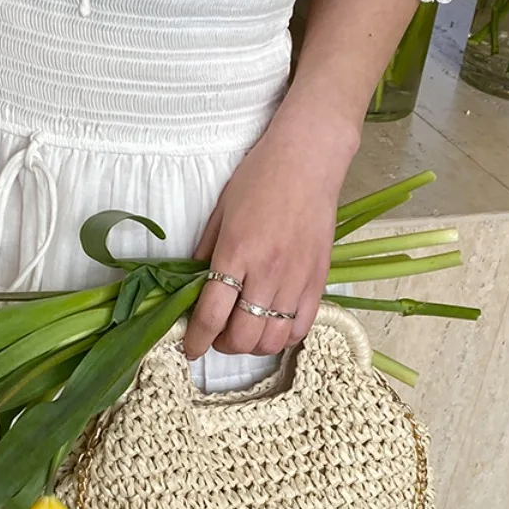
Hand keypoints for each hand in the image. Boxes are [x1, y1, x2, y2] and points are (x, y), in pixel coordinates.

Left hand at [184, 116, 357, 358]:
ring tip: (245, 331)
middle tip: (217, 334)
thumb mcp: (220, 213)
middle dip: (223, 345)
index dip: (196, 340)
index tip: (189, 349)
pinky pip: (301, 328)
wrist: (309, 159)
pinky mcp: (318, 281)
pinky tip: (273, 326)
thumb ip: (206, 254)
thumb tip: (193, 288)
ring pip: (272, 340)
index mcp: (236, 253)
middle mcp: (267, 272)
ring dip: (253, 346)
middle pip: (242, 336)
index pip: (211, 314)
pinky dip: (283, 337)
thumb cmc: (260, 177)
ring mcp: (296, 280)